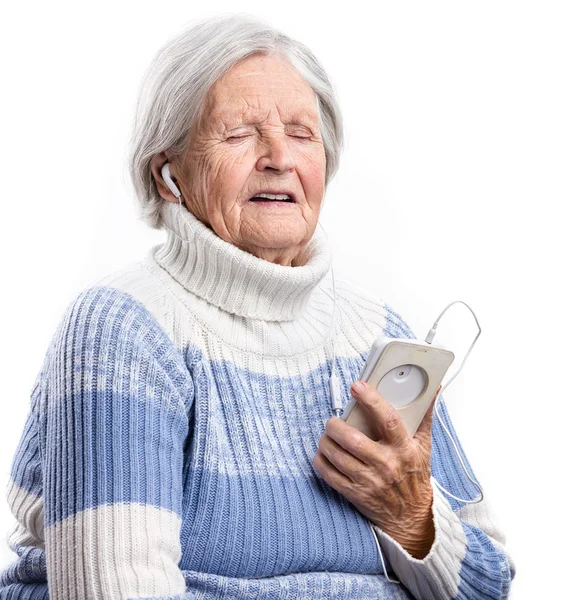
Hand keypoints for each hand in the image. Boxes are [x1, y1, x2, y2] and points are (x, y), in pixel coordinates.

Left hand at [312, 381, 441, 558]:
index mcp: (404, 449)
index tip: (358, 386)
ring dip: (326, 441)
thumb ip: (424, 416)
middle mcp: (386, 464)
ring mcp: (369, 481)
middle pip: (353, 439)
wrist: (412, 517)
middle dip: (336, 425)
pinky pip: (329, 474)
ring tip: (328, 435)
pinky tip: (324, 454)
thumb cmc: (415, 476)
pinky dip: (321, 461)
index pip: (389, 420)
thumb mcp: (424, 445)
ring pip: (337, 456)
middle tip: (333, 420)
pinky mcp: (355, 494)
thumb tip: (432, 389)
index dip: (372, 400)